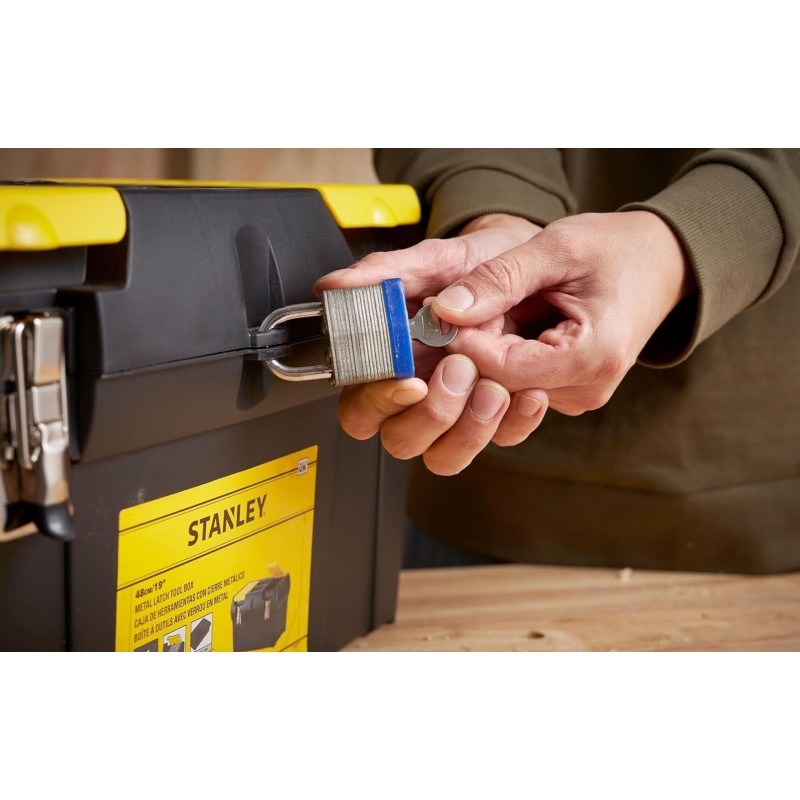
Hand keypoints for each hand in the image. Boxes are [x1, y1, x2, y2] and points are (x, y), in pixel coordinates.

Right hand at [314, 214, 548, 474]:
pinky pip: (501, 441)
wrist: (531, 261)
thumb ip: (383, 274)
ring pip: (445, 456)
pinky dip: (516, 422)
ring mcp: (458, 411)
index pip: (359, 409)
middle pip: (400, 440)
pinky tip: (529, 391)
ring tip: (494, 387)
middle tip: (459, 370)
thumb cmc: (476, 263)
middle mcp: (418, 396)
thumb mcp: (435, 260)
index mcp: (389, 364)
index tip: (410, 381)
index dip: (378, 402)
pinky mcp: (498, 417)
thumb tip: (333, 286)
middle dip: (431, 415)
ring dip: (470, 429)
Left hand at [433, 211, 695, 414]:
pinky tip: (509, 321)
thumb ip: (499, 278)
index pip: (502, 369)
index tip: (442, 309)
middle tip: (465, 302)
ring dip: (487, 348)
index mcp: (592, 359)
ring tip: (498, 306)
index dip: (464, 341)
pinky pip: (516, 381)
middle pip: (499, 383)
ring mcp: (576, 397)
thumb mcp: (557, 248)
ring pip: (503, 385)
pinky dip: (502, 352)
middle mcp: (586, 390)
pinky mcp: (566, 393)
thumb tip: (443, 310)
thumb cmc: (616, 249)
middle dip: (473, 344)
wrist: (663, 262)